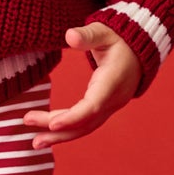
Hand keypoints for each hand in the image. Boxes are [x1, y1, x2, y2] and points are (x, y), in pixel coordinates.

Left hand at [23, 23, 140, 148]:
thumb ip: (88, 35)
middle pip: (86, 122)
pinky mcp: (105, 109)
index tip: (51, 123)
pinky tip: (49, 131)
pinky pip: (86, 124)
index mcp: (113, 81)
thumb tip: (69, 36)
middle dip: (59, 132)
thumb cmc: (120, 40)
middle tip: (33, 139)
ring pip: (86, 127)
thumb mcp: (105, 32)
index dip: (73, 117)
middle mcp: (114, 99)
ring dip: (61, 136)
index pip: (93, 105)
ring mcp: (111, 107)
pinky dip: (68, 129)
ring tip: (36, 142)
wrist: (140, 51)